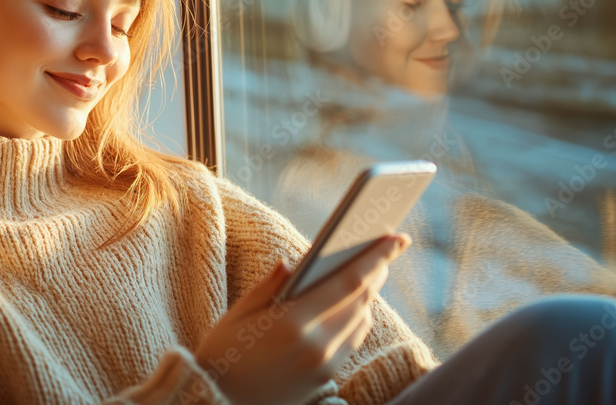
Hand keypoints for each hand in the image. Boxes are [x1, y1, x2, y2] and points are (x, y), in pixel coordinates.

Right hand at [194, 234, 410, 404]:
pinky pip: (352, 340)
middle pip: (361, 300)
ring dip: (368, 294)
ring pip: (361, 320)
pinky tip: (354, 303)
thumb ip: (268, 287)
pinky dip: (358, 317)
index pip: (347, 283)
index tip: (393, 237)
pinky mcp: (325, 378)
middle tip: (388, 246)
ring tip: (371, 271)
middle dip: (377, 270)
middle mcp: (316, 346)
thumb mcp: (237, 315)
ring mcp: (324, 364)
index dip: (375, 257)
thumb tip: (292, 264)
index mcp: (292, 323)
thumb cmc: (222, 355)